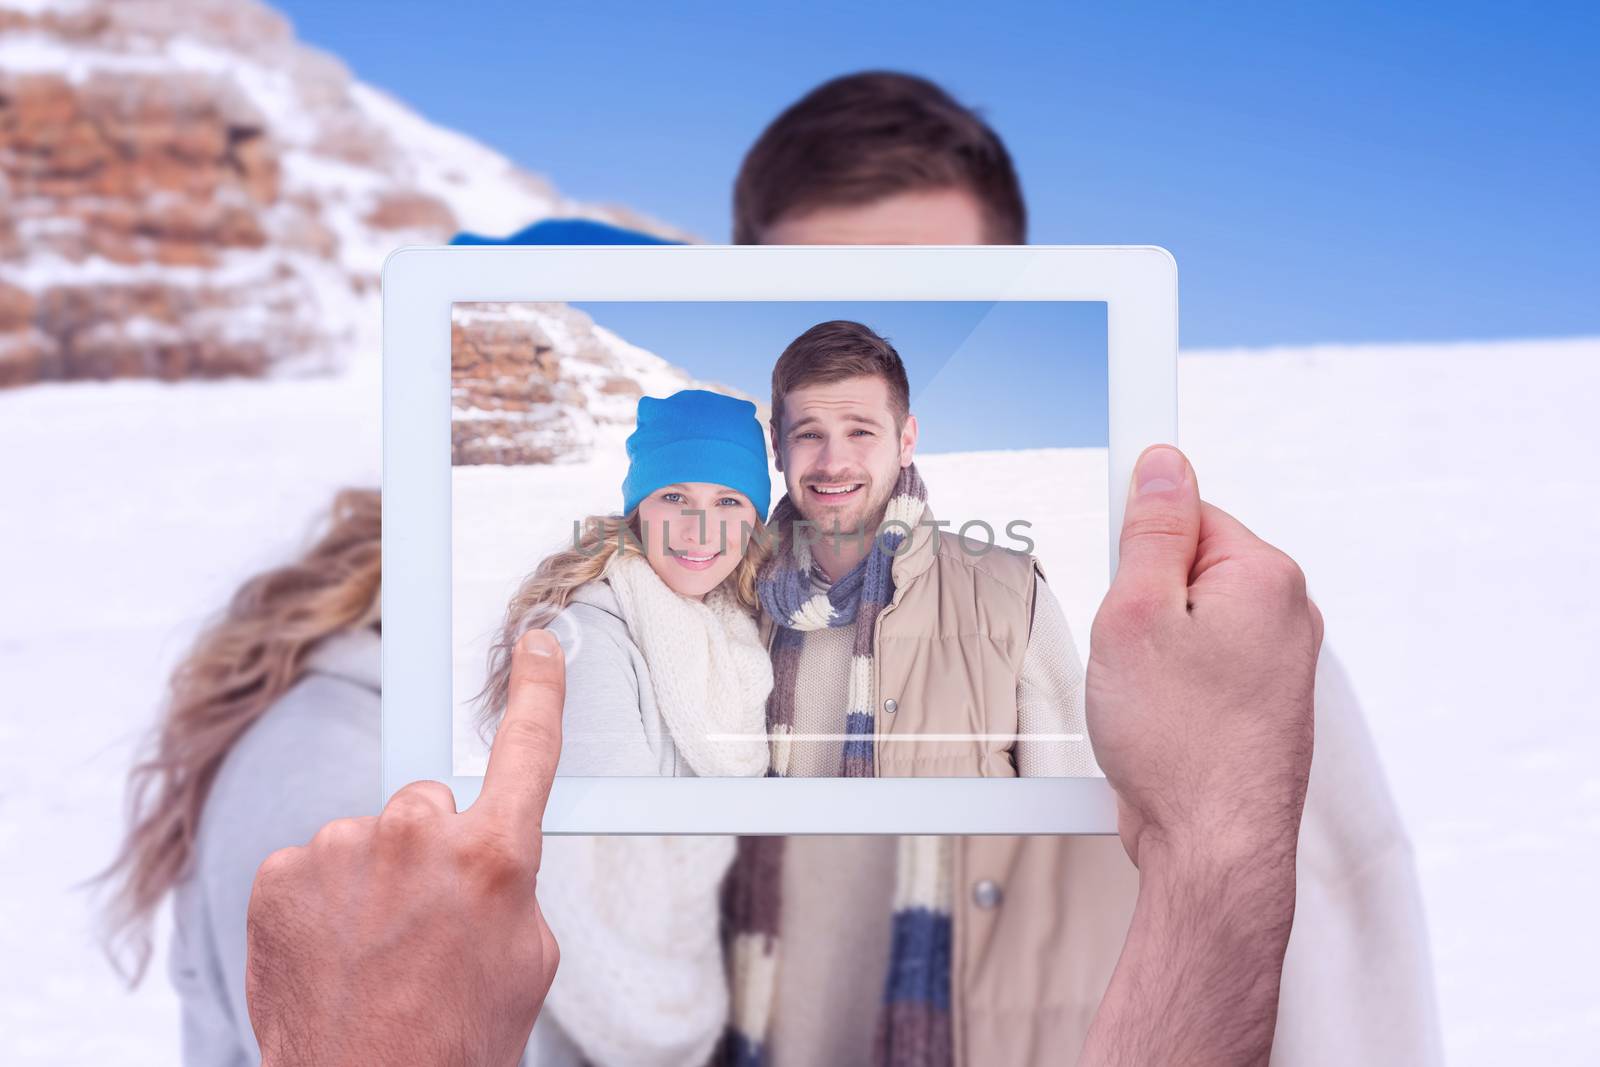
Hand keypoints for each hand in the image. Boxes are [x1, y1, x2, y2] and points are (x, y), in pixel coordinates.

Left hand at [244, 629, 566, 1066]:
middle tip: (424, 923)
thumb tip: (483, 852)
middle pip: (430, 805)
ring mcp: (339, 850)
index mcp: (492, 855)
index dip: (537, 689)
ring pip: (369, 840)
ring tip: (373, 953)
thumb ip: (508, 880)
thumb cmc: (457, 1039)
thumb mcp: (528, 957)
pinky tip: (332, 952)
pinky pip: (314, 864)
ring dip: (373, 880)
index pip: (527, 747)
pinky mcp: (280, 875)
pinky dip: (322, 900)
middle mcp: (414, 836)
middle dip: (430, 850)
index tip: (535, 644)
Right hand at [1087, 445, 1322, 872]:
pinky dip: (1169, 686)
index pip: (1186, 511)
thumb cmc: (1180, 744)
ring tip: (1142, 697)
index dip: (1134, 546)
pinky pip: (1200, 666)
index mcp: (1265, 577)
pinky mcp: (1259, 705)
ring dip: (1151, 650)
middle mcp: (1286, 615)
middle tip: (1127, 650)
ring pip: (1189, 622)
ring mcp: (1277, 664)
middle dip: (1140, 603)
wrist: (1214, 850)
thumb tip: (1162, 464)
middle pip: (1187, 568)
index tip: (1117, 579)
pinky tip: (1157, 723)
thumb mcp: (1135, 614)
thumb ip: (1150, 531)